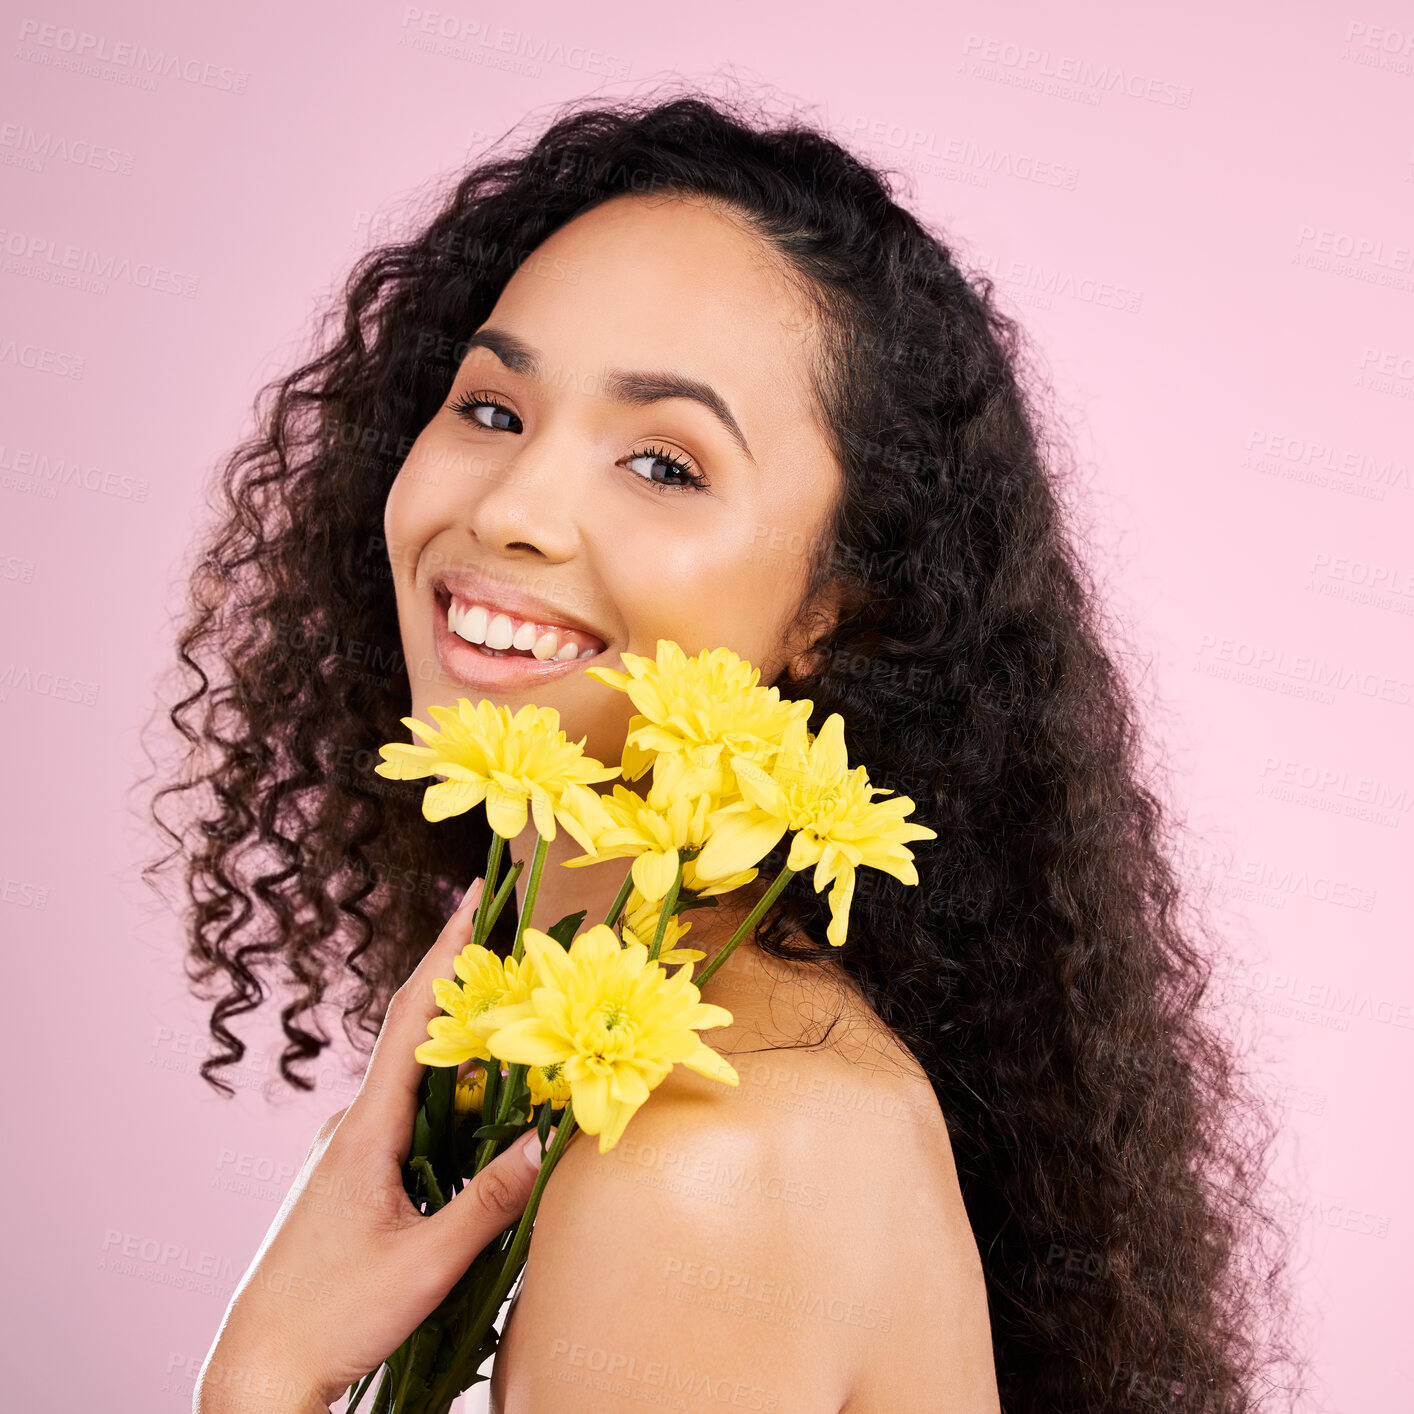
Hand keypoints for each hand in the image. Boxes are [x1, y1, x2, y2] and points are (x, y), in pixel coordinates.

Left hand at [194, 879, 546, 1411]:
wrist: (258, 1369)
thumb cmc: (332, 1317)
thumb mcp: (426, 1263)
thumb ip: (490, 1200)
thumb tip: (551, 1140)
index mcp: (365, 1128)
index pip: (410, 1016)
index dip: (444, 950)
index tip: (473, 894)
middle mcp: (352, 1124)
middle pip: (417, 1036)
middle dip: (468, 990)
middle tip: (524, 960)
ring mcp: (348, 1149)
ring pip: (416, 1082)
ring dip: (464, 1054)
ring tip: (518, 1038)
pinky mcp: (351, 1176)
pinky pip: (407, 1116)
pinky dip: (448, 1099)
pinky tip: (482, 1119)